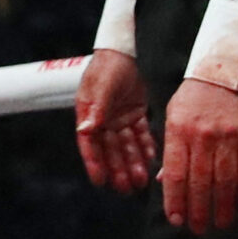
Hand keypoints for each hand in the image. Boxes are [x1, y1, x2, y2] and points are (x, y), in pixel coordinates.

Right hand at [73, 49, 152, 194]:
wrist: (124, 51)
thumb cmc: (107, 66)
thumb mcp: (101, 87)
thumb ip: (96, 110)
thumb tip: (85, 131)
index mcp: (88, 114)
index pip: (90, 143)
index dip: (94, 163)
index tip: (100, 181)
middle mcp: (102, 120)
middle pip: (110, 150)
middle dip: (118, 169)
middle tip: (126, 188)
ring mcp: (119, 119)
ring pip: (126, 146)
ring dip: (133, 162)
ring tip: (141, 180)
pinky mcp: (135, 115)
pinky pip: (141, 135)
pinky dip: (146, 147)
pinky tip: (152, 160)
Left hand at [161, 77, 237, 234]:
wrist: (228, 69)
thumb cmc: (196, 96)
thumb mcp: (173, 115)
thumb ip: (171, 149)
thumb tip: (165, 182)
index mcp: (178, 130)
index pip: (175, 172)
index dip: (175, 199)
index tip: (176, 220)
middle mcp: (202, 135)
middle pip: (200, 181)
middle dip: (198, 209)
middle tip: (198, 229)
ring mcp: (228, 136)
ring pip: (224, 180)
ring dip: (223, 206)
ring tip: (221, 224)